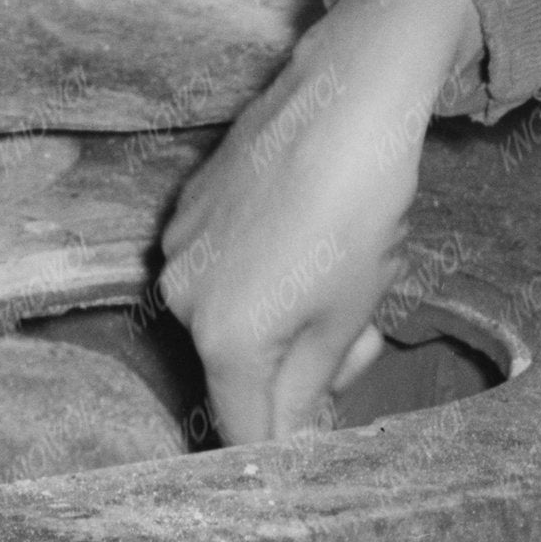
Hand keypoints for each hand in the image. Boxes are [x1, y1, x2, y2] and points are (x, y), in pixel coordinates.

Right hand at [157, 0, 481, 445]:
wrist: (350, 96)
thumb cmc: (360, 211)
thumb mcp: (346, 320)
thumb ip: (307, 392)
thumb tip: (289, 441)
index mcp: (223, 339)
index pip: (245, 429)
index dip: (288, 445)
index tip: (322, 442)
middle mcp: (181, 298)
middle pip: (238, 372)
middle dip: (297, 370)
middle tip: (361, 338)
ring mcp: (179, 248)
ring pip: (234, 317)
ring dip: (284, 319)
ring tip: (343, 273)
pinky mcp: (189, 206)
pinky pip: (226, 268)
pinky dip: (266, 272)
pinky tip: (312, 232)